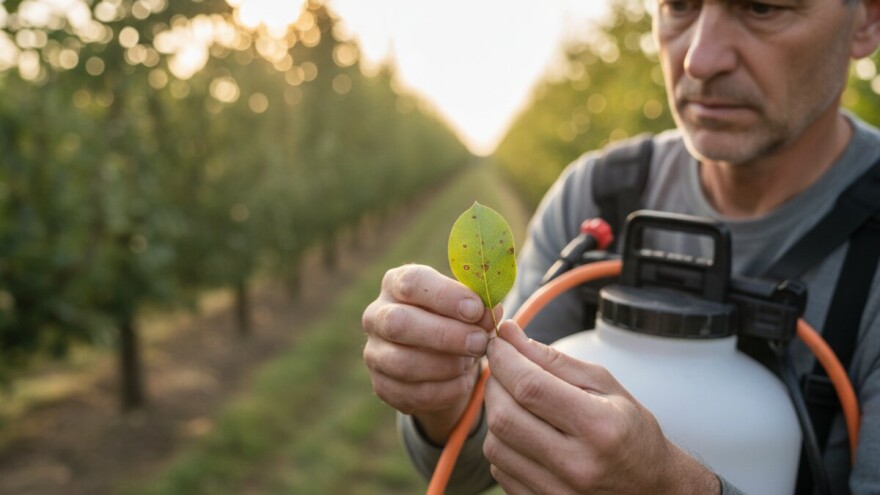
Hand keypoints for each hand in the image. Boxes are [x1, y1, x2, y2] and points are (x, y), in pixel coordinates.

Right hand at [362, 264, 497, 443]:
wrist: (440, 357)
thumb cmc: (454, 319)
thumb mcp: (466, 306)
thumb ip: (478, 307)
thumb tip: (490, 313)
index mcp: (396, 284)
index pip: (412, 282)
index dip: (445, 296)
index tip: (477, 310)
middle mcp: (376, 315)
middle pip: (399, 323)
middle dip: (444, 335)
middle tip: (479, 342)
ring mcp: (374, 352)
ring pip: (403, 363)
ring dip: (444, 366)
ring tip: (470, 363)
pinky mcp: (381, 385)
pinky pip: (410, 394)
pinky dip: (442, 392)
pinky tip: (461, 383)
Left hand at [483, 320, 719, 493]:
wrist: (650, 487)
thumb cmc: (629, 430)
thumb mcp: (604, 384)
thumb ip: (553, 359)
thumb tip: (509, 334)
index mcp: (599, 427)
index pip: (530, 387)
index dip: (505, 359)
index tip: (498, 342)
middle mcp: (577, 465)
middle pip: (505, 416)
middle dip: (495, 383)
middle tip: (503, 369)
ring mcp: (558, 492)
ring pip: (495, 445)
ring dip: (495, 413)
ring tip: (514, 400)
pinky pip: (499, 469)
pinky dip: (501, 443)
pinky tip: (521, 430)